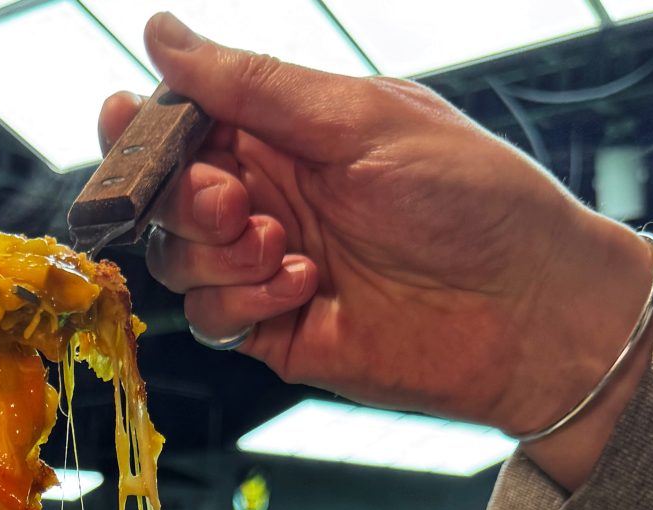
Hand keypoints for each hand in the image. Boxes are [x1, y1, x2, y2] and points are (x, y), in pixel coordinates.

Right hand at [99, 14, 652, 486]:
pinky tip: (305, 289)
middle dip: (183, 196)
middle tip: (237, 202)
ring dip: (215, 252)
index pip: (185, 122)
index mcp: (288, 133)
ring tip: (289, 249)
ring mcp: (267, 268)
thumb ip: (254, 87)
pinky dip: (240, 301)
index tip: (125, 118)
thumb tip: (161, 34)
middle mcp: (269, 197)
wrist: (527, 311)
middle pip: (165, 195)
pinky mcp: (274, 332)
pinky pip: (210, 319)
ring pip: (177, 260)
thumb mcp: (360, 121)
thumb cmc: (470, 200)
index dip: (145, 125)